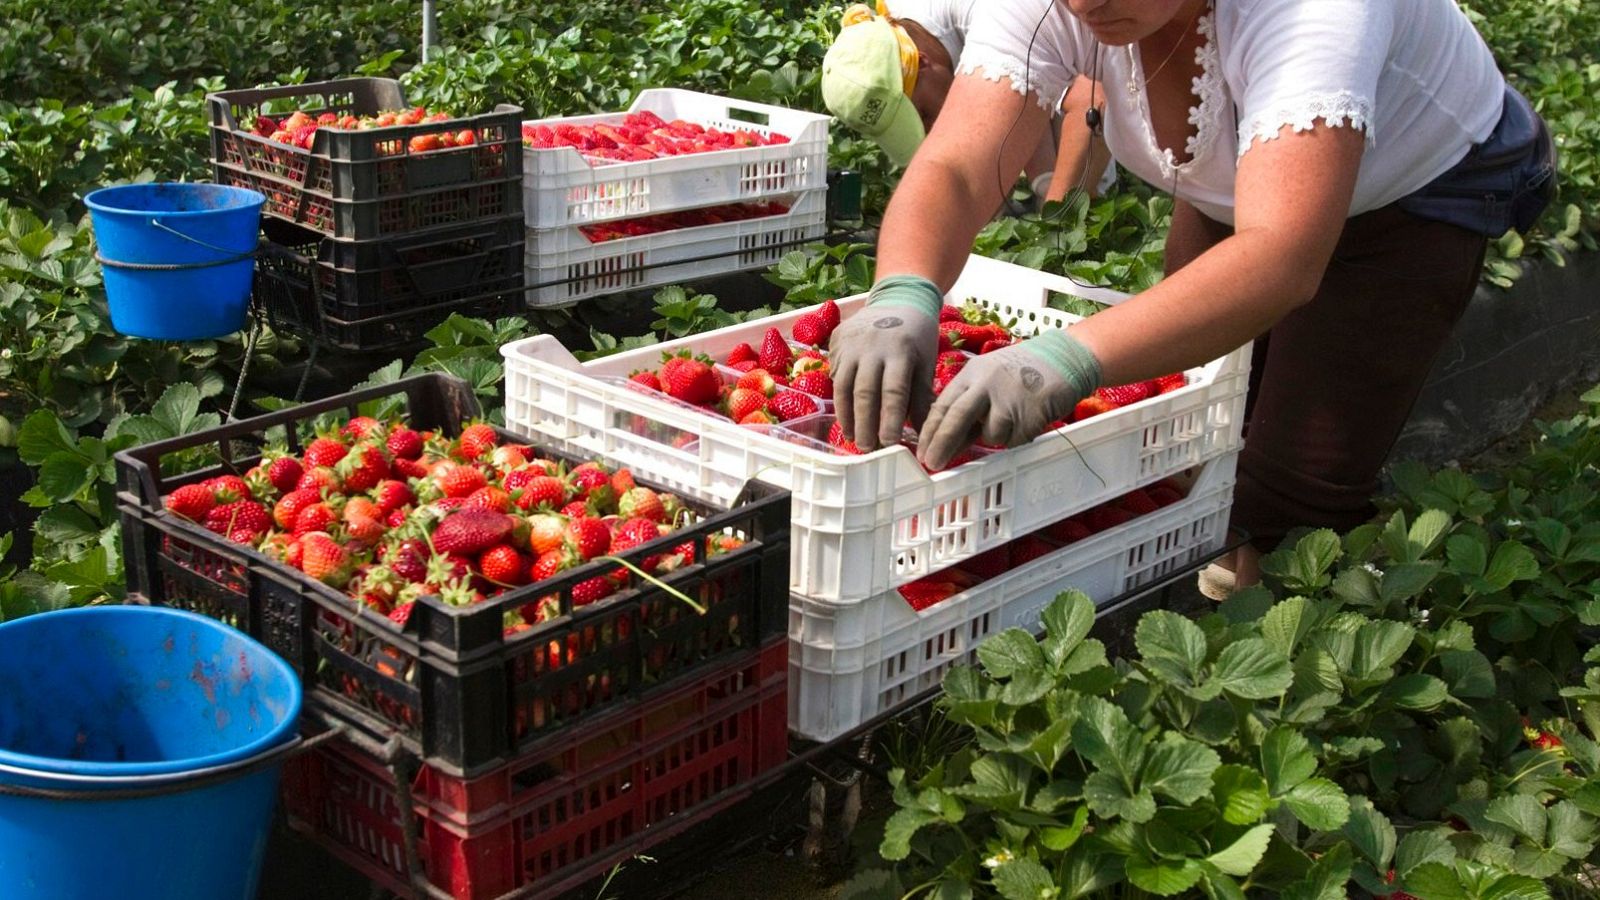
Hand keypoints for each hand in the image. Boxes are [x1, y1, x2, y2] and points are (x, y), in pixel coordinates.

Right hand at [830, 275, 942, 450]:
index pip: (893, 391)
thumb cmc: (917, 336)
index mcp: (901, 351)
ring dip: (847, 416)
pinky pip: (836, 375)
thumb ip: (922, 396)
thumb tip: (921, 433)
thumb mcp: (926, 362)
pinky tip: (845, 417)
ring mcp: (851, 344)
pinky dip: (839, 399)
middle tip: (867, 448)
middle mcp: (873, 347)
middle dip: (865, 423)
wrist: (898, 298)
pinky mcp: (837, 342)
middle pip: (865, 392)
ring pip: (844, 386)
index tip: (889, 443)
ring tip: (853, 438)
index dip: (889, 419)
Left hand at [916, 329, 1101, 469]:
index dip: (930, 431)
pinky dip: (1017, 437)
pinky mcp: (1030, 414)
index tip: (922, 451)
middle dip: (942, 444)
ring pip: (990, 435)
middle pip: (956, 418)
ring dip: (996, 435)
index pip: (943, 404)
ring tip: (1013, 416)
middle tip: (932, 464)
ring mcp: (1009, 398)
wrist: (1065, 358)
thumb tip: (947, 442)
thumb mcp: (989, 378)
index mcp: (972, 373)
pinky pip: (1014, 440)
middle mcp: (987, 383)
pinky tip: (1028, 418)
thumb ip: (969, 405)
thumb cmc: (1023, 371)